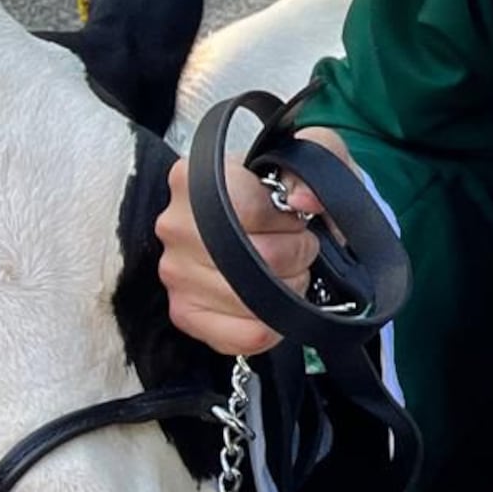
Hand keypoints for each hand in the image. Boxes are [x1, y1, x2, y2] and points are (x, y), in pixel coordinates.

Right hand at [155, 127, 357, 355]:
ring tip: (286, 270)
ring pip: (256, 300)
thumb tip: (304, 200)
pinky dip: (274, 326)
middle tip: (298, 245)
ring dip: (290, 289)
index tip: (292, 215)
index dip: (288, 218)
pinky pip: (244, 337)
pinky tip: (275, 303)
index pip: (251, 209)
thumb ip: (319, 158)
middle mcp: (173, 226)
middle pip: (260, 258)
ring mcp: (174, 274)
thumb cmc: (289, 186)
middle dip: (297, 254)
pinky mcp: (184, 314)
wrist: (271, 217)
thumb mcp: (311, 154)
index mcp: (192, 178)